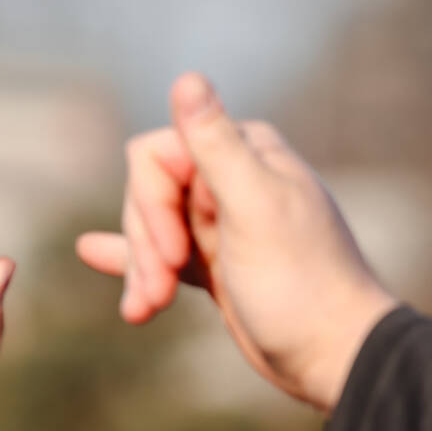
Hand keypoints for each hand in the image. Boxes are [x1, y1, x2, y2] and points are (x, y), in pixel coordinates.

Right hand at [74, 73, 397, 411]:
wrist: (334, 355)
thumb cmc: (300, 283)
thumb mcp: (253, 207)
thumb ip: (215, 143)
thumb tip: (186, 76)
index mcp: (248, 155)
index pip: (155, 154)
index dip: (149, 202)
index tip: (172, 249)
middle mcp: (233, 182)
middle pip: (146, 193)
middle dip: (144, 244)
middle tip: (158, 293)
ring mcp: (222, 224)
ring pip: (148, 228)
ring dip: (140, 269)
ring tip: (144, 311)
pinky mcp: (215, 264)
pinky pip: (160, 255)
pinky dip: (133, 266)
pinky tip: (97, 257)